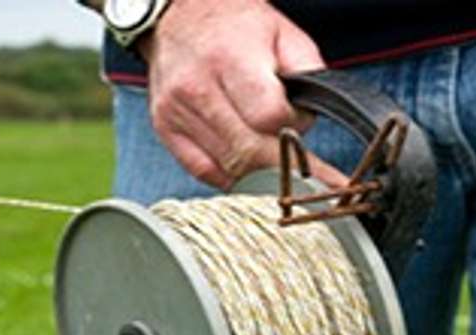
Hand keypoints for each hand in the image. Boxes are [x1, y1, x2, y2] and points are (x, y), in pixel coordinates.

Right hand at [140, 0, 335, 188]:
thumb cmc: (236, 25)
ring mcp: (177, 112)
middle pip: (246, 150)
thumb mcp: (282, 33)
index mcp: (232, 59)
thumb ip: (306, 72)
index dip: (292, 128)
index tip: (299, 123)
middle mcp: (198, 88)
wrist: (181, 16)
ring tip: (274, 167)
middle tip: (298, 168)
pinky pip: (202, 171)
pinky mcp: (165, 129)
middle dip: (278, 163)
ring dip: (256, 172)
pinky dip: (228, 176)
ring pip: (225, 167)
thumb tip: (309, 121)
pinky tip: (244, 169)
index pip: (268, 117)